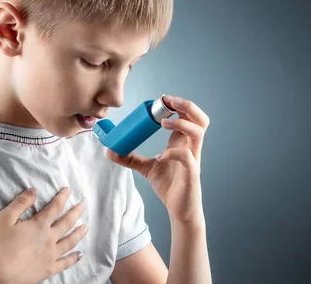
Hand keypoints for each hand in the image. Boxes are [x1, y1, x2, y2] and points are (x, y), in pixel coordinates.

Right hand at [0, 187, 86, 283]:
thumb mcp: (5, 218)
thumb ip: (21, 203)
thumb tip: (34, 191)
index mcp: (40, 225)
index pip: (55, 207)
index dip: (62, 197)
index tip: (68, 190)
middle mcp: (49, 239)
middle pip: (67, 223)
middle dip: (75, 212)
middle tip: (82, 206)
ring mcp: (51, 255)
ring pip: (70, 242)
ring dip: (79, 233)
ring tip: (86, 227)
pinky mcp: (48, 270)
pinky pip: (65, 263)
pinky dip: (74, 258)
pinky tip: (79, 255)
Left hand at [106, 95, 209, 224]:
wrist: (180, 210)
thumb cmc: (170, 186)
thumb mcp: (147, 167)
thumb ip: (131, 158)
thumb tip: (110, 150)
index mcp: (182, 143)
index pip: (187, 117)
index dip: (178, 105)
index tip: (161, 99)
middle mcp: (190, 147)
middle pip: (200, 119)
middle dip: (186, 106)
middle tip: (169, 102)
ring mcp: (193, 159)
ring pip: (198, 132)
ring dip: (181, 123)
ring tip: (163, 123)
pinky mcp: (192, 173)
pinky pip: (187, 157)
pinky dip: (172, 153)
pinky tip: (159, 156)